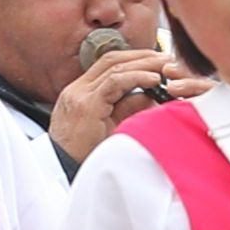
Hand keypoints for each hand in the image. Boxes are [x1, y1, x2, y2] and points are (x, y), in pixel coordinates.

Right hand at [50, 40, 180, 164]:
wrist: (63, 173)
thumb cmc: (84, 155)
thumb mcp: (110, 124)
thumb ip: (127, 106)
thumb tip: (151, 93)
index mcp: (79, 93)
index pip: (108, 64)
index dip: (133, 59)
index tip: (155, 61)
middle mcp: (77, 90)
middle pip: (112, 59)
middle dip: (141, 56)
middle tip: (166, 57)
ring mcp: (79, 95)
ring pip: (114, 67)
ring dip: (143, 64)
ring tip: (165, 65)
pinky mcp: (86, 105)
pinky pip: (115, 82)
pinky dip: (137, 77)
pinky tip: (154, 79)